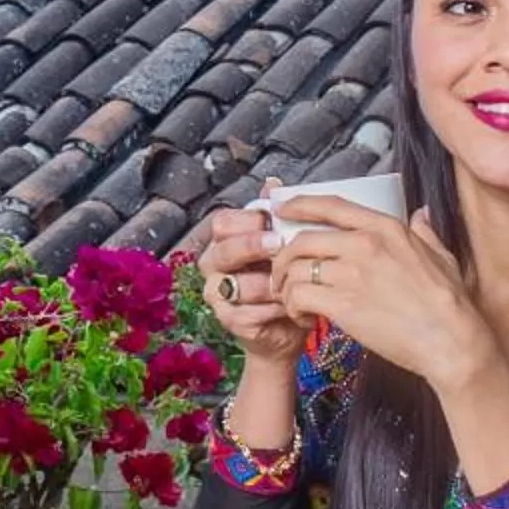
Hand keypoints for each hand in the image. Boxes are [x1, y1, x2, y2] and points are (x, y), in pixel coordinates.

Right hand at [197, 203, 307, 367]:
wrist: (287, 325)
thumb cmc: (284, 278)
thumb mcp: (283, 244)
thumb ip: (275, 215)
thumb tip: (272, 183)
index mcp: (223, 240)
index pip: (223, 223)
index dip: (248, 221)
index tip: (275, 221)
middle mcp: (213, 266)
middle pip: (222, 251)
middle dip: (252, 247)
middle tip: (279, 245)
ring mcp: (217, 296)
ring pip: (237, 285)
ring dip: (270, 284)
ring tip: (295, 282)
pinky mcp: (229, 322)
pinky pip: (249, 313)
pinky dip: (274, 309)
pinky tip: (293, 306)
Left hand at [270, 201, 498, 394]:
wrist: (452, 340)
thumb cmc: (449, 302)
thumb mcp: (441, 255)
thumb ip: (425, 231)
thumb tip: (421, 214)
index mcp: (385, 227)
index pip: (330, 205)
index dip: (299, 205)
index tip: (282, 211)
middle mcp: (364, 244)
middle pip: (301, 239)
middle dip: (282, 258)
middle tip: (282, 276)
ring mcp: (352, 273)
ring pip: (294, 269)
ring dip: (286, 287)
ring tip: (295, 303)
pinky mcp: (343, 304)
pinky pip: (298, 297)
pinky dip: (293, 308)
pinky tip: (305, 318)